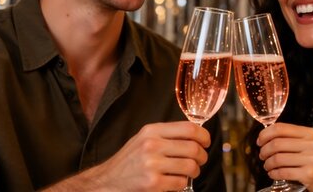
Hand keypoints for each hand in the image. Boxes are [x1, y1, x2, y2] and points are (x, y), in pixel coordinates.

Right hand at [44, 121, 210, 190]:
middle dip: (202, 156)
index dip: (204, 136)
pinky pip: (181, 182)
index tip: (206, 142)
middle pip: (193, 148)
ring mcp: (151, 164)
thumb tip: (196, 134)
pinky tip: (174, 182)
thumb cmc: (129, 161)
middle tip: (199, 161)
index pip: (189, 128)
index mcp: (152, 131)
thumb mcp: (144, 139)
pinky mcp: (152, 183)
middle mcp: (151, 145)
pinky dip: (182, 184)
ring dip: (194, 171)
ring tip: (189, 172)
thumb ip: (166, 135)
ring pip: (190, 166)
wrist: (105, 182)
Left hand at [257, 123, 312, 191]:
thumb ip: (295, 139)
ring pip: (277, 159)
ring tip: (268, 167)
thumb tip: (268, 135)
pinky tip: (274, 174)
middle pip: (276, 143)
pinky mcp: (309, 174)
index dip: (265, 134)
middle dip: (264, 151)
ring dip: (268, 164)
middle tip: (262, 156)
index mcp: (310, 133)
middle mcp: (312, 144)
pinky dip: (274, 174)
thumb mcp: (312, 145)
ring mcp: (311, 159)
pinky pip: (283, 172)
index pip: (281, 128)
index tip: (260, 141)